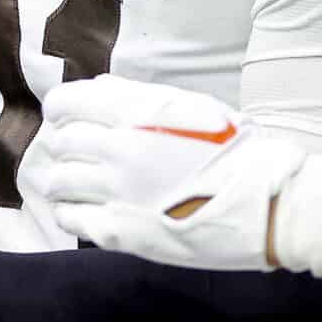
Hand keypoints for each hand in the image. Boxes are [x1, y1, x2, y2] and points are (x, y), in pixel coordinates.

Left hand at [24, 79, 305, 271]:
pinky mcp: (119, 231)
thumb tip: (98, 89)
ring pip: (57, 181)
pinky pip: (70, 218)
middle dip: (66, 147)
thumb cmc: (235, 150)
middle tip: (79, 156)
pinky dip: (69, 212)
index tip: (65, 119)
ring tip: (77, 185)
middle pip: (61, 143)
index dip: (60, 110)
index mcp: (136, 112)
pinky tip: (83, 211)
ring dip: (62, 180)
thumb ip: (139, 98)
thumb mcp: (191, 106)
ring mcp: (117, 191)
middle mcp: (120, 148)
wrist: (265, 203)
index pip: (66, 103)